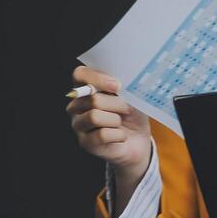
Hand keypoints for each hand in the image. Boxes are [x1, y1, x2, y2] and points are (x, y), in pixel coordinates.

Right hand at [67, 66, 151, 187]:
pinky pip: (102, 135)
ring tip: (121, 122)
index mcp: (86, 88)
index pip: (80, 75)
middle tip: (126, 109)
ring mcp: (79, 124)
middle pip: (93, 99)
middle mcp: (77, 105)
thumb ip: (121, 86)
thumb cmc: (132, 115)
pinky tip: (121, 136)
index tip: (117, 86)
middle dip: (117, 104)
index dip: (98, 78)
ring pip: (95, 117)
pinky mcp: (85, 142)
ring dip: (116, 120)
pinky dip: (118, 135)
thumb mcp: (131, 96)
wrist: (138, 141)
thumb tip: (117, 84)